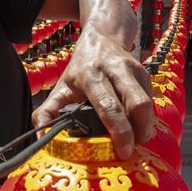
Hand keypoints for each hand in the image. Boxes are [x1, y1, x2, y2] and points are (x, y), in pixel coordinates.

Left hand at [32, 29, 152, 158]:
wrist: (101, 38)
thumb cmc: (79, 69)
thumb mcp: (60, 87)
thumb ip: (47, 113)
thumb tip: (41, 138)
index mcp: (91, 75)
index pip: (110, 107)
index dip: (119, 132)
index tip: (122, 152)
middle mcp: (115, 70)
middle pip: (137, 105)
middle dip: (138, 133)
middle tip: (130, 151)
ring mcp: (133, 70)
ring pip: (147, 104)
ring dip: (144, 128)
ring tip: (134, 140)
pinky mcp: (145, 74)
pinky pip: (150, 102)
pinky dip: (145, 118)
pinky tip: (135, 124)